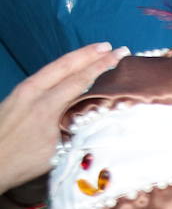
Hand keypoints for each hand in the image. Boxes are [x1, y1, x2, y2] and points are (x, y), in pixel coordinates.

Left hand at [0, 43, 128, 193]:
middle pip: (64, 66)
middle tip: (110, 46)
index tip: (118, 55)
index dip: (100, 67)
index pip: (78, 80)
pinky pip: (43, 75)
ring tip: (94, 51)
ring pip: (52, 67)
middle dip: (89, 54)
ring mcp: (22, 92)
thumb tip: (91, 119)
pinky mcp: (16, 95)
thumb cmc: (22, 162)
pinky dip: (61, 67)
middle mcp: (32, 93)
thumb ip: (72, 130)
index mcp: (45, 107)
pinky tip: (69, 68)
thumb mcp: (55, 151)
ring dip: (75, 58)